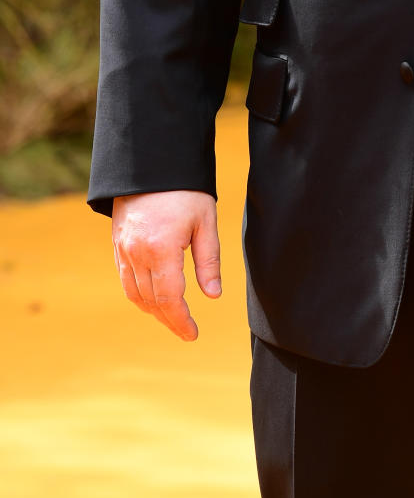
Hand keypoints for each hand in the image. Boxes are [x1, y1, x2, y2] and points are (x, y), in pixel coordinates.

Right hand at [112, 190, 220, 340]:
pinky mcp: (117, 243)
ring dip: (152, 310)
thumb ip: (208, 260)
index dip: (181, 321)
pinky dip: (138, 294)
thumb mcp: (205, 221)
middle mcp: (137, 253)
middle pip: (151, 301)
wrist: (151, 162)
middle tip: (185, 331)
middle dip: (169, 320)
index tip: (192, 334)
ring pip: (135, 293)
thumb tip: (213, 295)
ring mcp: (124, 249)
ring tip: (172, 317)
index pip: (170, 299)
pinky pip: (125, 278)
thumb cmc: (184, 189)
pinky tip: (152, 298)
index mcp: (162, 249)